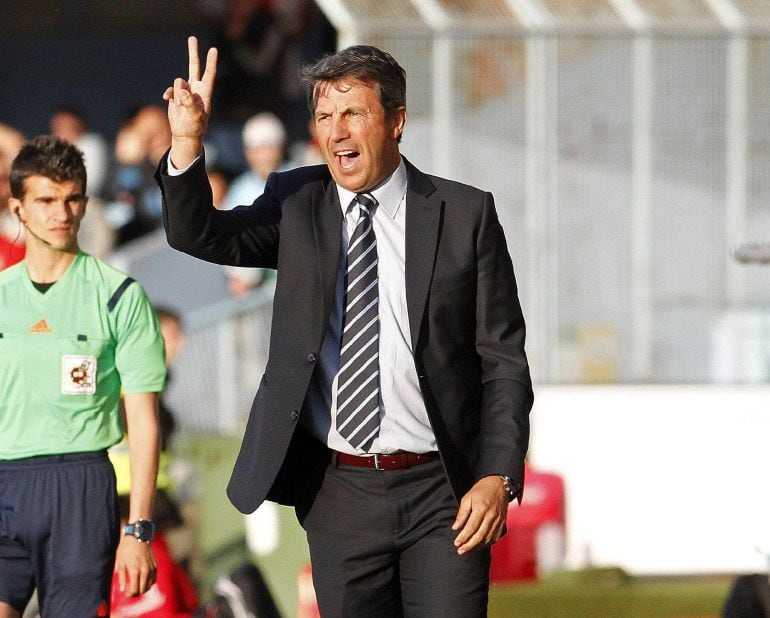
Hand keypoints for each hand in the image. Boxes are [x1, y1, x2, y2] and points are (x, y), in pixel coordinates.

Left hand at [114, 535, 157, 596]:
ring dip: (143, 589)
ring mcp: (151, 567)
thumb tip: (122, 590)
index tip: (126, 594)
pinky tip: (144, 581)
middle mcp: (145, 570)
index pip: (134, 590)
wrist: (138, 536)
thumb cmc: (126, 548)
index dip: (129, 595)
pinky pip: (154, 579)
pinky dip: (149, 583)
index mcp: (135, 570)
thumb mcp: (120, 562)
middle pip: (143, 589)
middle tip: (130, 593)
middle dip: (136, 594)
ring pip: (149, 585)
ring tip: (136, 588)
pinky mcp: (155, 565)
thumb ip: (122, 577)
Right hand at [162, 35, 217, 167]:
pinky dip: (168, 94)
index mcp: (205, 93)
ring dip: (177, 94)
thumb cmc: (195, 128)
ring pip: (178, 82)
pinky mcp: (175, 95)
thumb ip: (190, 103)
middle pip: (194, 67)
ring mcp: (185, 92)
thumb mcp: (195, 118)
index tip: (214, 50)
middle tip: (192, 37)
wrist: (185, 134)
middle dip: (193, 52)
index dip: (211, 62)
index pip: (209, 75)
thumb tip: (182, 91)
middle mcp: (196, 89)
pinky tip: (167, 100)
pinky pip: (170, 89)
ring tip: (180, 106)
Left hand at [451, 475, 508, 554]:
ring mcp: (498, 520)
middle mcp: (491, 516)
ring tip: (468, 549)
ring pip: (488, 538)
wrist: (498, 484)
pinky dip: (487, 543)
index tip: (456, 543)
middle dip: (469, 545)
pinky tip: (480, 544)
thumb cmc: (481, 490)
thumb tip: (455, 527)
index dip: (463, 537)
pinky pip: (495, 537)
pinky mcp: (502, 523)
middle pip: (480, 536)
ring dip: (477, 546)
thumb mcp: (467, 498)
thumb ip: (462, 513)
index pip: (471, 527)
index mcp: (482, 508)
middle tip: (460, 551)